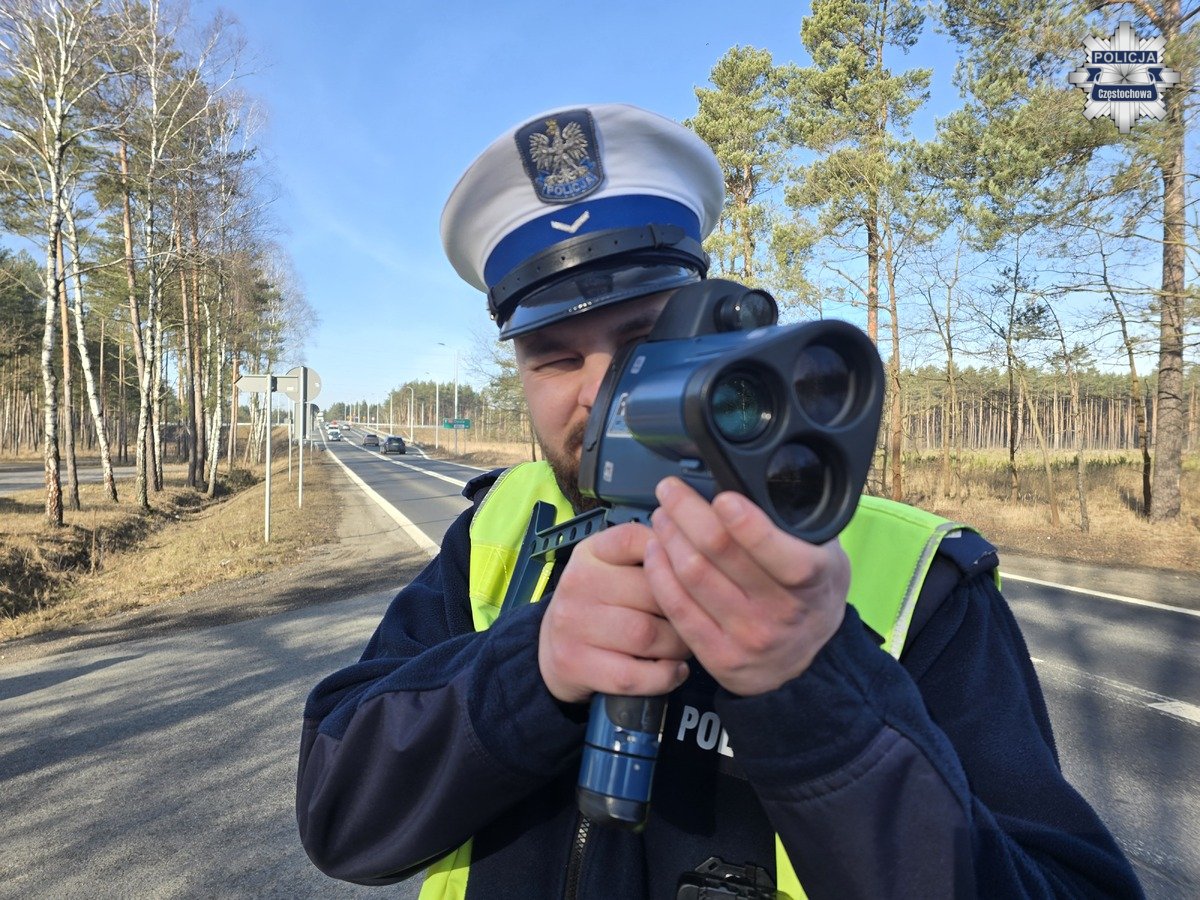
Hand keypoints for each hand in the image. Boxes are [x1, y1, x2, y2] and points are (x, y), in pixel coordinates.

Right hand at [538, 522, 691, 704]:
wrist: (551, 647)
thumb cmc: (597, 605)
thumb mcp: (610, 568)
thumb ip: (648, 556)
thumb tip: (696, 553)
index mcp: (590, 553)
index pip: (635, 540)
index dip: (670, 555)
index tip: (686, 573)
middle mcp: (577, 583)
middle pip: (652, 593)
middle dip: (684, 611)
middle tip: (695, 620)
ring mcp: (573, 625)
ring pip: (646, 635)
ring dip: (677, 646)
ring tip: (683, 646)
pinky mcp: (575, 664)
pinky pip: (633, 674)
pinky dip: (663, 677)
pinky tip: (674, 671)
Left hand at [644, 477, 849, 696]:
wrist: (803, 659)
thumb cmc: (809, 593)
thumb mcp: (826, 553)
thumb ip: (795, 523)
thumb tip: (752, 478)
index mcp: (813, 580)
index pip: (778, 551)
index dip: (745, 522)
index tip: (721, 497)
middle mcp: (781, 612)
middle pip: (719, 551)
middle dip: (686, 511)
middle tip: (670, 491)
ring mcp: (749, 637)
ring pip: (692, 574)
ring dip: (669, 536)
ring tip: (663, 516)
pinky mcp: (719, 657)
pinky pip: (677, 607)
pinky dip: (659, 572)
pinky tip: (655, 551)